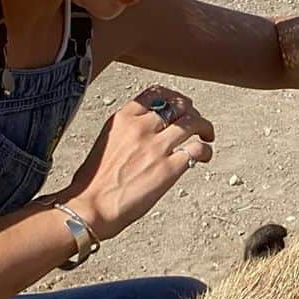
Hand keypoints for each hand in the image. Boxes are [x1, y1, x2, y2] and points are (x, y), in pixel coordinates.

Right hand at [56, 86, 214, 239]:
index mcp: (123, 118)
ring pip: (193, 123)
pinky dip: (206, 151)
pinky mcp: (169, 169)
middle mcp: (141, 127)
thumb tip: (149, 130)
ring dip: (205, 128)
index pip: (156, 93)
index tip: (181, 105)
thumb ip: (128, 130)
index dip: (174, 97)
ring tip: (207, 136)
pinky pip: (197, 150)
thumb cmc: (94, 181)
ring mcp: (156, 147)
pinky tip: (205, 157)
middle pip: (179, 106)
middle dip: (192, 112)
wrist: (91, 206)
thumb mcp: (107, 141)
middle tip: (196, 123)